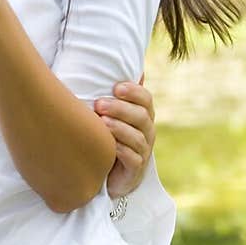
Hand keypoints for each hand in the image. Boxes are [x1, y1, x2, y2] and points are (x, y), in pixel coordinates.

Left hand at [98, 77, 155, 197]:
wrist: (107, 174)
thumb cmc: (106, 137)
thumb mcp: (107, 114)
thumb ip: (111, 95)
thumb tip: (115, 70)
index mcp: (142, 114)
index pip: (145, 99)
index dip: (134, 92)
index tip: (116, 87)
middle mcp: (146, 131)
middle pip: (141, 116)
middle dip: (120, 108)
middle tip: (99, 105)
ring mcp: (143, 150)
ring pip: (137, 137)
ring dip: (120, 128)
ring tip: (102, 123)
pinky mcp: (136, 169)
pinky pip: (133, 158)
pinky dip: (122, 150)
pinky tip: (109, 145)